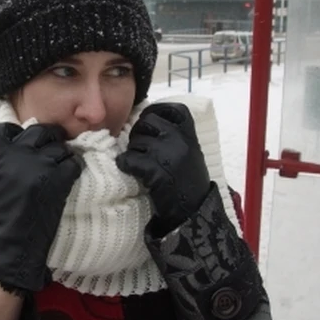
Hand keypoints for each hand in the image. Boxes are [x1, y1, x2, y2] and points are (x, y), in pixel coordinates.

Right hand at [0, 123, 83, 292]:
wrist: (11, 242)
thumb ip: (0, 165)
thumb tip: (7, 158)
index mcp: (1, 156)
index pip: (5, 130)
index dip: (13, 132)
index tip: (19, 138)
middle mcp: (23, 154)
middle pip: (40, 131)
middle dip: (46, 137)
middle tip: (49, 146)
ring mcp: (44, 165)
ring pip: (60, 146)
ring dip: (61, 154)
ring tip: (60, 165)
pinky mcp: (61, 179)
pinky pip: (73, 163)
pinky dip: (73, 167)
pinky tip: (69, 176)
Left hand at [116, 103, 210, 228]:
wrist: (194, 211)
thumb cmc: (188, 181)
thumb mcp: (190, 151)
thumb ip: (174, 134)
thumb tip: (146, 119)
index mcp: (189, 133)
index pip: (169, 109)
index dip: (154, 112)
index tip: (148, 123)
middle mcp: (179, 140)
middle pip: (146, 122)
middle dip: (139, 134)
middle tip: (140, 149)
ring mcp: (167, 154)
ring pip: (135, 142)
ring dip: (133, 152)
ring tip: (140, 164)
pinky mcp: (154, 171)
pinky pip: (129, 159)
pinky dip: (125, 164)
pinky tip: (129, 169)